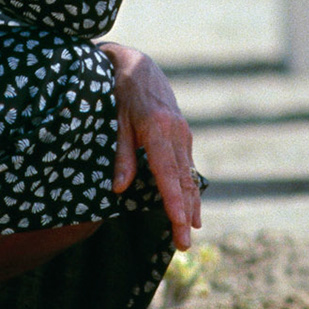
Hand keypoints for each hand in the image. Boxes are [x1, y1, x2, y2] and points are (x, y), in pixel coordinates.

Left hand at [101, 42, 198, 249]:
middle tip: (184, 244)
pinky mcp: (183, 134)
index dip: (175, 202)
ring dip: (192, 204)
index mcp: (159, 130)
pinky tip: (191, 205)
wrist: (139, 64)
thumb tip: (119, 189)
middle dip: (185, 214)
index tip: (180, 225)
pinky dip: (190, 187)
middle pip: (183, 181)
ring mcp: (183, 134)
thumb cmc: (122, 91)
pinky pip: (188, 166)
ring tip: (192, 230)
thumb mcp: (116, 120)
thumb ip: (121, 154)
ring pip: (189, 175)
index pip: (168, 175)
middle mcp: (177, 133)